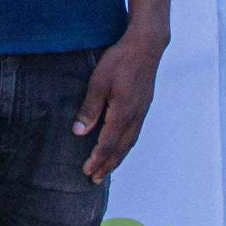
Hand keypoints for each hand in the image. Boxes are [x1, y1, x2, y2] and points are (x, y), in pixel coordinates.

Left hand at [74, 31, 164, 181]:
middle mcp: (135, 116)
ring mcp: (141, 111)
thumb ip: (89, 109)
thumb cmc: (120, 61)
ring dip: (117, 158)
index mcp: (123, 113)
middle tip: (95, 179)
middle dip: (107, 165)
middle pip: (120, 148)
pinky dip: (125, 145)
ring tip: (107, 168)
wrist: (146, 46)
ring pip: (129, 142)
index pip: (108, 144)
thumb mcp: (98, 83)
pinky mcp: (143, 106)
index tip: (87, 171)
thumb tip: (79, 132)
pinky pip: (134, 133)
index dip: (97, 159)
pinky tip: (120, 146)